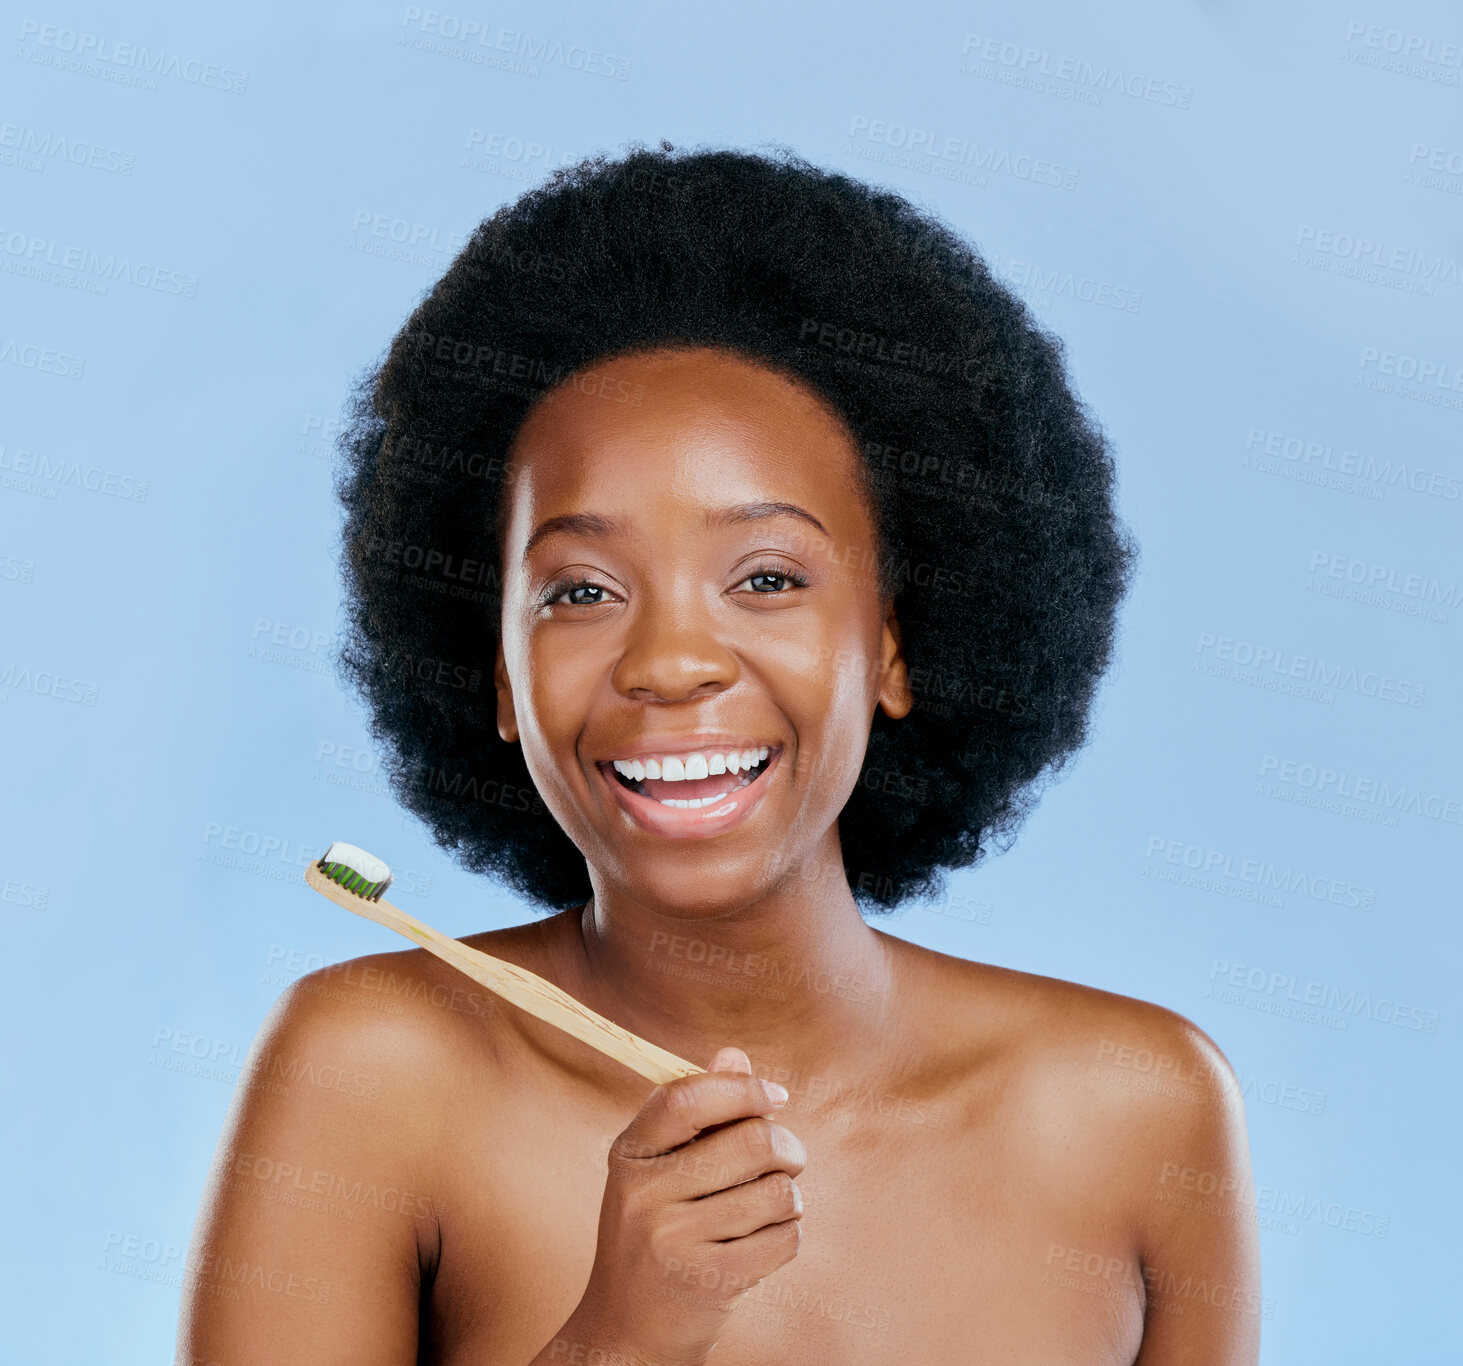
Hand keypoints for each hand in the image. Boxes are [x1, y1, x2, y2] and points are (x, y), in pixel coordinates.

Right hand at [558, 1046, 806, 1365]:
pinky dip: (786, 1235)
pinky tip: (762, 1243)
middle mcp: (644, 1195)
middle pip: (752, 1141)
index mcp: (629, 1155)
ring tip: (769, 1206)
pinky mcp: (708, 1283)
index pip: (686, 1096)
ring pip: (776, 1192)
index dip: (742, 1088)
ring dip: (789, 1196)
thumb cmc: (652, 1234)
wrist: (627, 1332)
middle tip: (787, 1160)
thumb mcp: (658, 1170)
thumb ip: (697, 1112)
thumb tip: (735, 1054)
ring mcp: (673, 1241)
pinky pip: (784, 1238)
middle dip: (787, 1147)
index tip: (775, 1096)